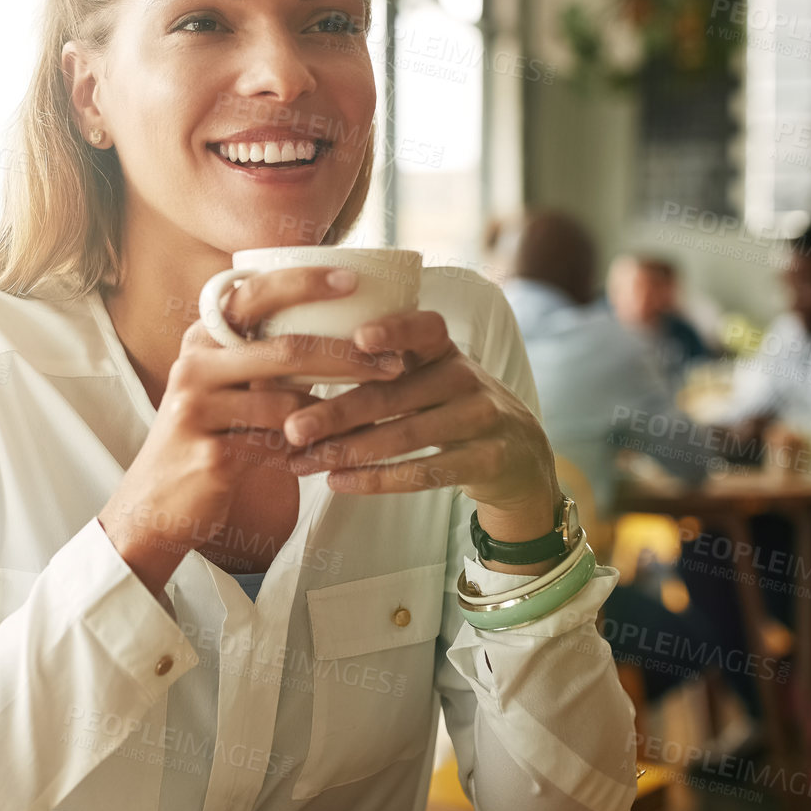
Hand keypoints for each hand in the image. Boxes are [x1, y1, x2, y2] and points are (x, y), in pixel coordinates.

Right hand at [98, 266, 401, 604]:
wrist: (154, 504)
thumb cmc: (205, 438)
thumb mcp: (220, 386)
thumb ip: (257, 356)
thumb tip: (330, 328)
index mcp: (201, 340)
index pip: (253, 294)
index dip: (304, 282)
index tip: (352, 279)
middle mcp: (194, 366)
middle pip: (283, 350)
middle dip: (346, 356)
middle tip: (392, 362)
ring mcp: (197, 410)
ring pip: (287, 404)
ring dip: (337, 413)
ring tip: (374, 415)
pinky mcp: (211, 455)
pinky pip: (279, 447)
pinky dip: (311, 450)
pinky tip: (334, 453)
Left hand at [279, 308, 558, 538]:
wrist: (519, 454)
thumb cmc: (447, 406)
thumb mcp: (427, 375)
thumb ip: (379, 367)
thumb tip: (292, 372)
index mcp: (443, 348)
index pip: (423, 328)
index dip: (394, 330)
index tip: (358, 337)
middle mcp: (464, 376)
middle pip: (392, 393)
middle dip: (336, 412)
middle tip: (291, 429)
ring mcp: (479, 417)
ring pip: (404, 436)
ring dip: (347, 452)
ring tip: (301, 463)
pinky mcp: (486, 459)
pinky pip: (425, 472)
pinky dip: (378, 480)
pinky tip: (339, 482)